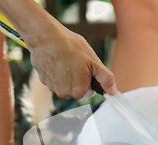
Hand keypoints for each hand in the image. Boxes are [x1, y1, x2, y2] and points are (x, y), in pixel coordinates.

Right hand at [0, 0, 117, 98]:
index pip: (90, 90)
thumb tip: (113, 92)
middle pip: (77, 88)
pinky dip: (56, 71)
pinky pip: (54, 78)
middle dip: (79, 77)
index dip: (90, 77)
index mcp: (79, 92)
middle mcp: (65, 94)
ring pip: (65, 83)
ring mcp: (52, 88)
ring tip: (65, 59)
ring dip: (67, 74)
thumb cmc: (71, 47)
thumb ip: (105, 79)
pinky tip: (56, 59)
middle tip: (76, 61)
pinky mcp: (43, 80)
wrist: (45, 37)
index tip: (86, 66)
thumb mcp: (94, 61)